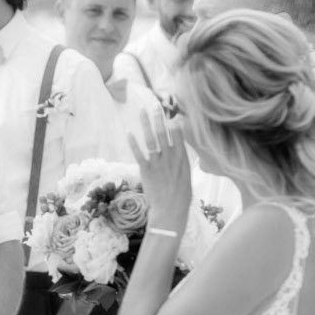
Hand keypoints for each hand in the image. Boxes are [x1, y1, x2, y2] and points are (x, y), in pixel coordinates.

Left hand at [129, 108, 191, 227]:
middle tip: (154, 103)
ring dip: (146, 123)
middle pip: (164, 133)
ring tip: (141, 110)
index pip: (179, 135)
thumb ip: (181, 159)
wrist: (171, 211)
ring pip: (151, 139)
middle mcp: (171, 158)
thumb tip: (178, 147)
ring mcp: (158, 163)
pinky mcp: (146, 170)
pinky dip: (133, 142)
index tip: (170, 109)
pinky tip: (129, 132)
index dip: (173, 121)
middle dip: (159, 117)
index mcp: (182, 158)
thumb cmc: (180, 195)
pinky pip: (139, 153)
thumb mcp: (186, 174)